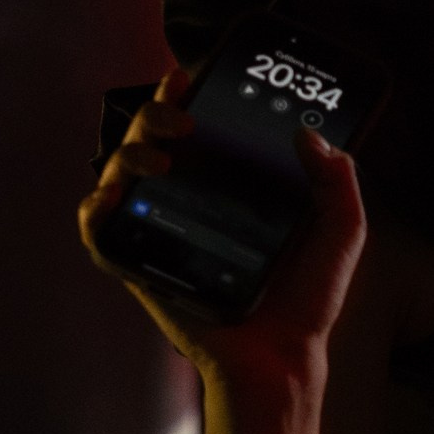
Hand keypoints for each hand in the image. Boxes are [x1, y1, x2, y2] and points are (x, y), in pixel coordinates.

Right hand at [77, 68, 368, 387]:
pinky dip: (95, 212)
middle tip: (184, 121)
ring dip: (128, 154)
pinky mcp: (142, 267)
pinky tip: (110, 199)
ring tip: (159, 161)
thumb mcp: (339, 231)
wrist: (283, 356)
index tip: (189, 77)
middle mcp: (190, 201)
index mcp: (231, 185)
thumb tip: (311, 137)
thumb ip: (338, 181)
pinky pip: (101, 234)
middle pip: (150, 139)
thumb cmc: (307, 298)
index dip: (181, 96)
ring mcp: (162, 231)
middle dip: (154, 115)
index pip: (196, 126)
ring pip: (119, 175)